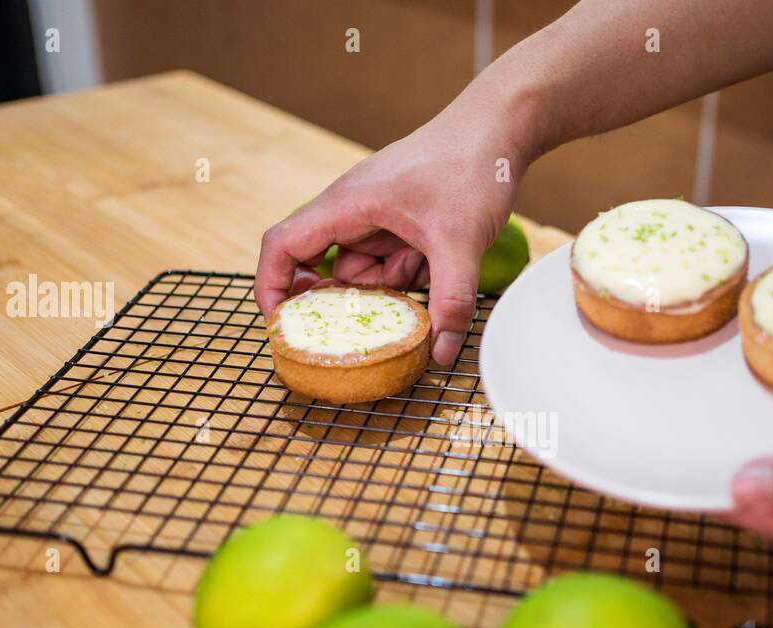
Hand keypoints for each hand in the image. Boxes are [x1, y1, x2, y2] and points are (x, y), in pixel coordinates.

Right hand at [255, 112, 520, 363]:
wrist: (499, 128)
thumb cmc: (469, 168)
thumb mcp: (460, 243)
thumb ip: (451, 303)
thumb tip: (442, 354)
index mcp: (346, 205)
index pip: (283, 245)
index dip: (272, 286)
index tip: (282, 324)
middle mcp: (353, 209)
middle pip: (329, 267)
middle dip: (353, 296)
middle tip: (378, 317)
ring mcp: (376, 214)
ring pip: (365, 268)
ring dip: (391, 283)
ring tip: (427, 268)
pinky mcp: (399, 219)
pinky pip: (390, 258)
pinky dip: (409, 269)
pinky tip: (437, 260)